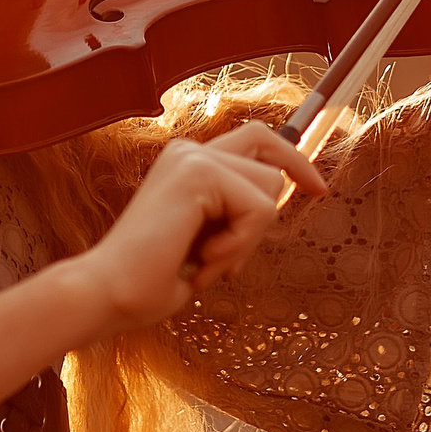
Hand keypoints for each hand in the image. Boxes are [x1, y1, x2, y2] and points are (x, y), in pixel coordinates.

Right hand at [61, 122, 325, 342]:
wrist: (112, 292)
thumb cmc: (153, 277)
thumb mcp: (207, 239)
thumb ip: (233, 212)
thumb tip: (278, 196)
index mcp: (187, 162)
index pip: (258, 139)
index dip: (292, 157)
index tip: (318, 188)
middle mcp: (189, 151)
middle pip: (272, 167)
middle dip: (260, 224)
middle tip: (221, 259)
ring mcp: (193, 157)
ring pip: (270, 191)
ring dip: (246, 241)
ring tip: (205, 261)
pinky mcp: (199, 173)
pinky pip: (259, 210)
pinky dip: (239, 245)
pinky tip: (201, 258)